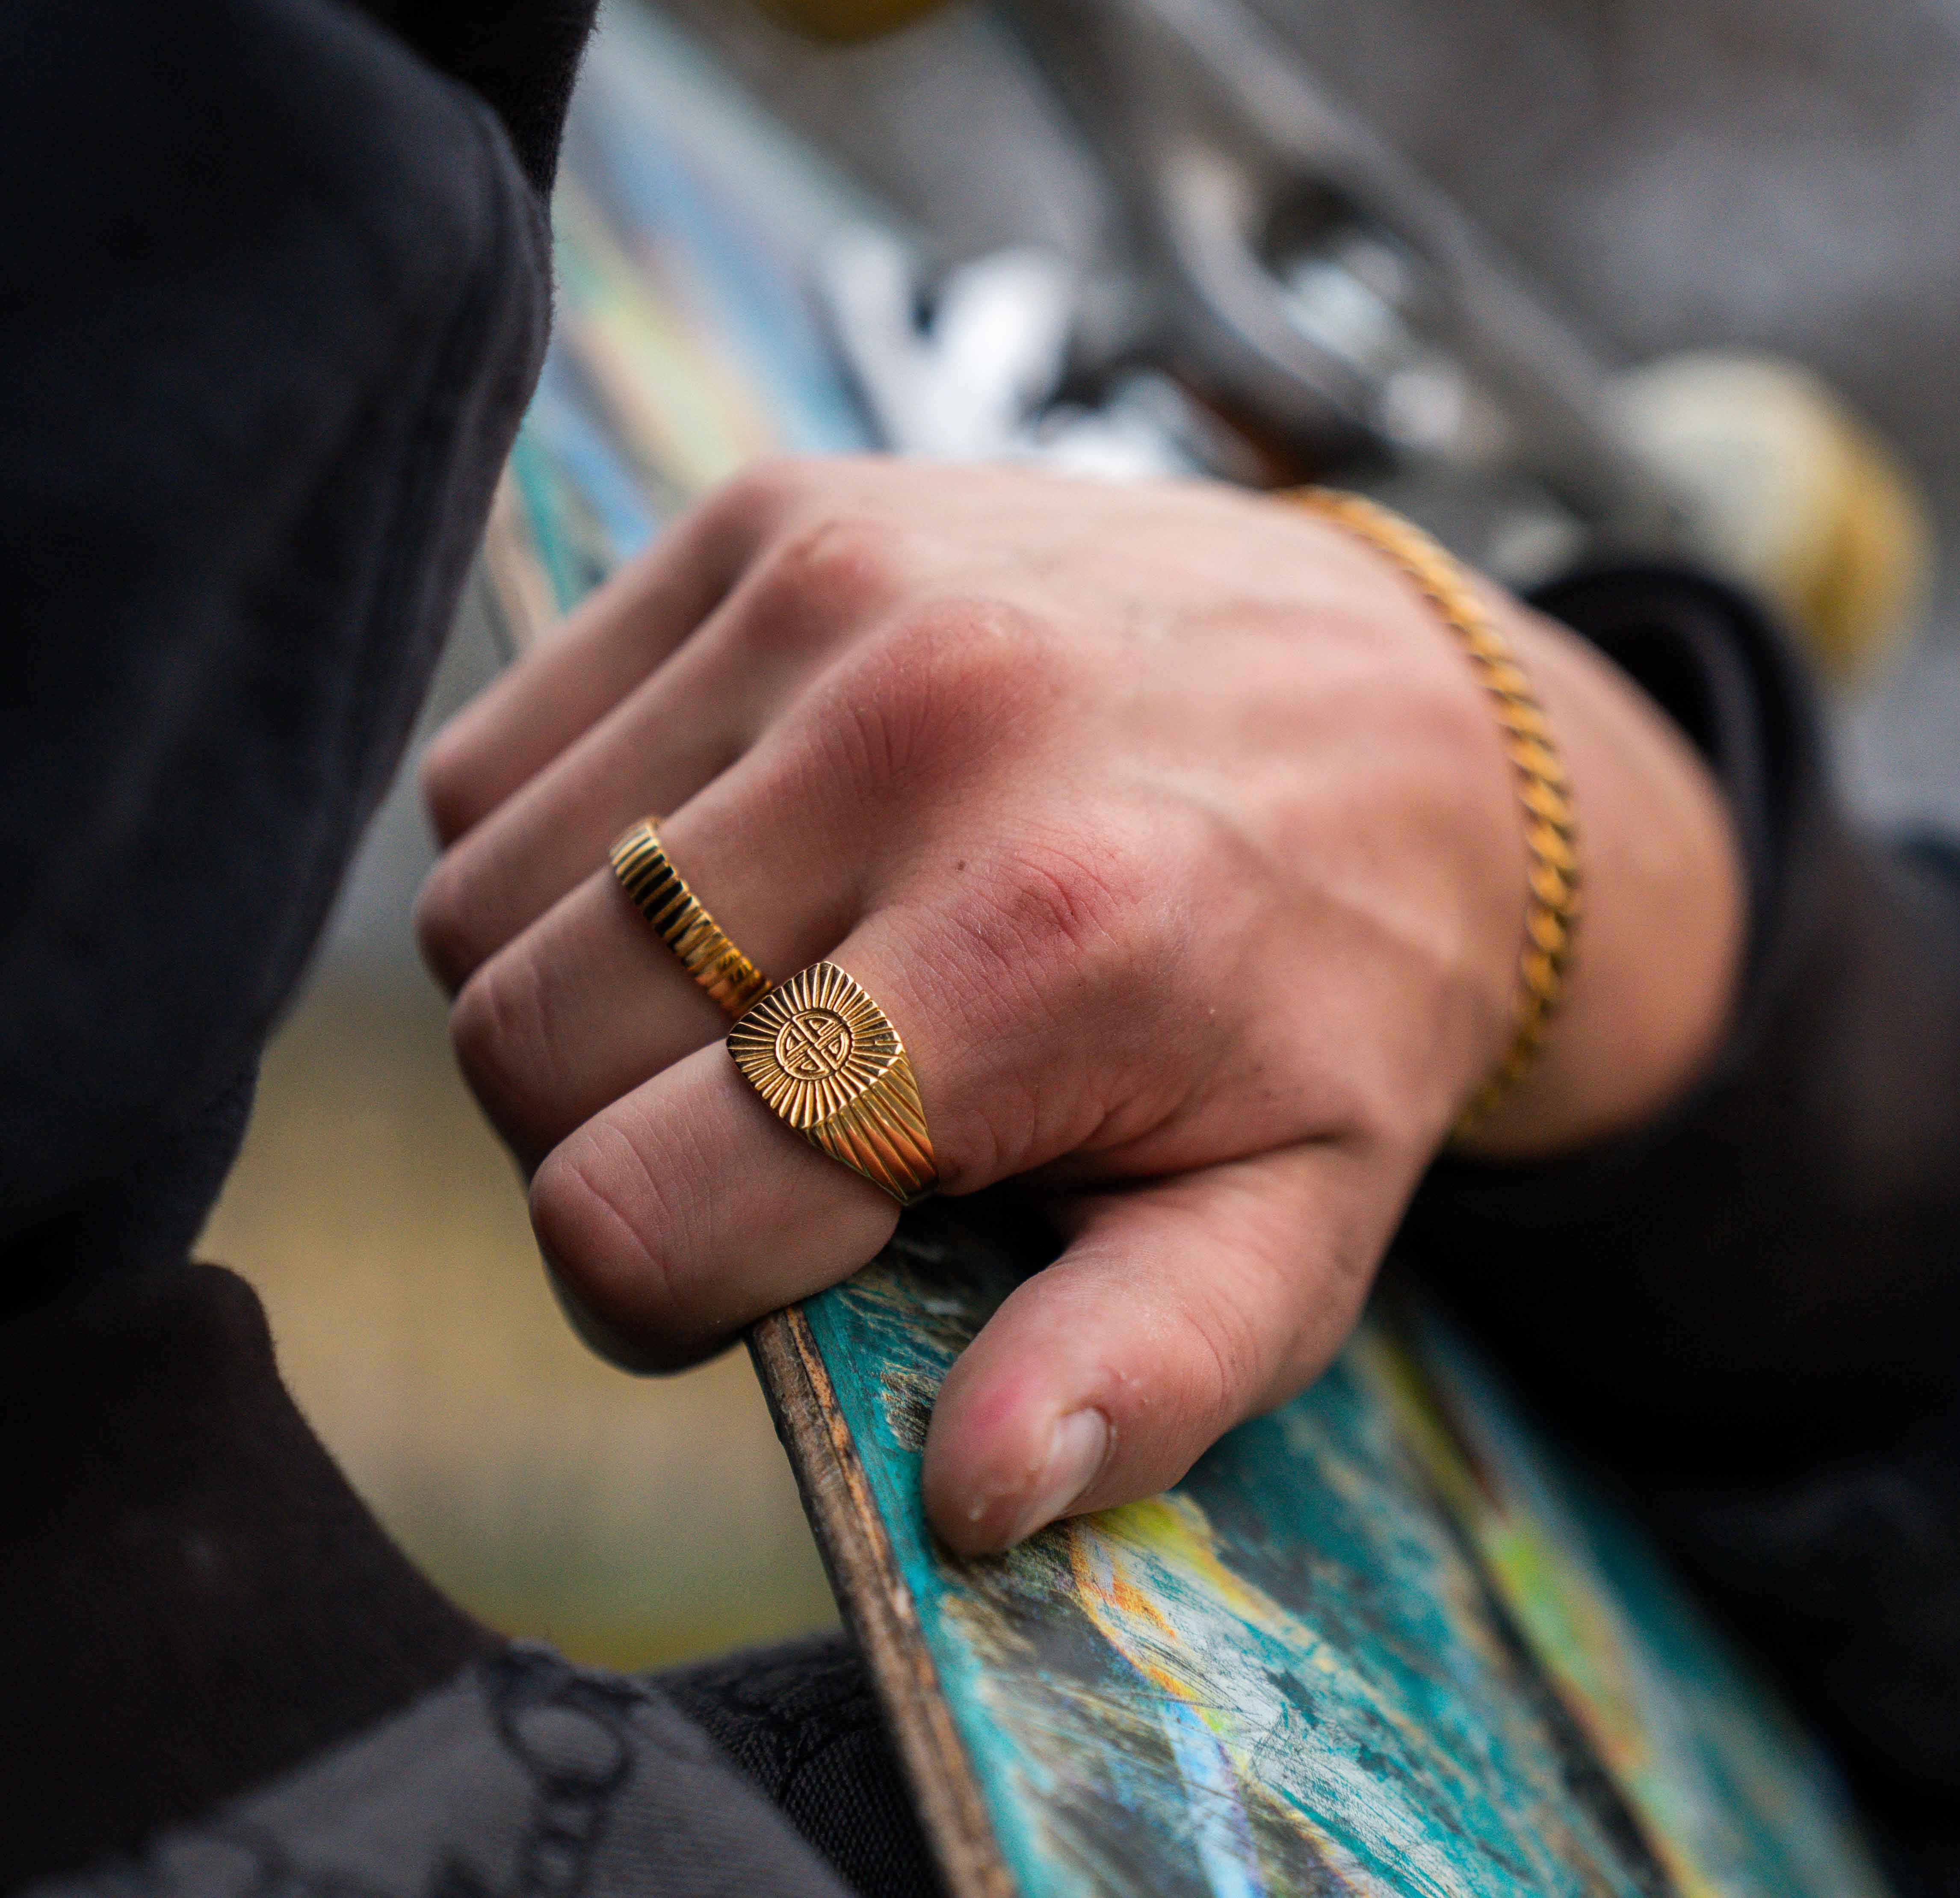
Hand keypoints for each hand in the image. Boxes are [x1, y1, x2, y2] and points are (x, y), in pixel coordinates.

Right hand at [417, 458, 1742, 1551]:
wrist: (1418, 705)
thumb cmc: (1341, 985)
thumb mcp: (1302, 1218)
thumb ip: (1142, 1372)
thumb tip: (969, 1501)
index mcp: (1049, 942)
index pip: (645, 1205)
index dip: (662, 1299)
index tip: (761, 1263)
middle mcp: (922, 729)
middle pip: (525, 1048)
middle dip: (607, 1148)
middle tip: (760, 1130)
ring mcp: (831, 593)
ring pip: (485, 899)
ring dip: (580, 1000)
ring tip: (749, 997)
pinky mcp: (777, 513)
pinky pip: (505, 753)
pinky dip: (562, 856)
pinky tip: (724, 872)